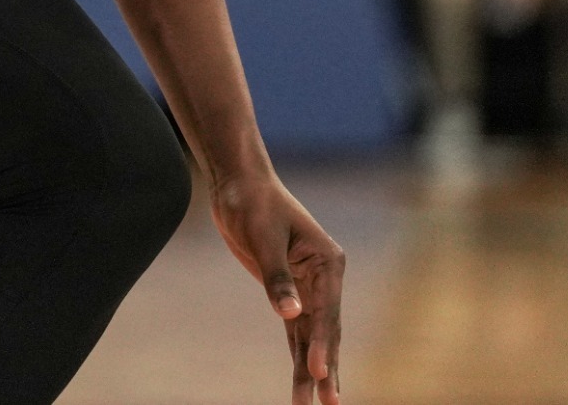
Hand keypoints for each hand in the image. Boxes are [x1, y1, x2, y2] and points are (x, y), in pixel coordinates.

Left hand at [210, 172, 344, 404]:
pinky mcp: (289, 293)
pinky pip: (296, 331)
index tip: (320, 373)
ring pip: (312, 337)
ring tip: (310, 404)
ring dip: (312, 369)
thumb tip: (290, 314)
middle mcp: (325, 279)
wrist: (239, 184)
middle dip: (326, 368)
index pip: (326, 312)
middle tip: (328, 403)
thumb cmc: (254, 204)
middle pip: (326, 331)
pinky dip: (299, 355)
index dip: (323, 345)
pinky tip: (302, 380)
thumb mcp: (263, 238)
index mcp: (327, 262)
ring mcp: (309, 288)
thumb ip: (276, 278)